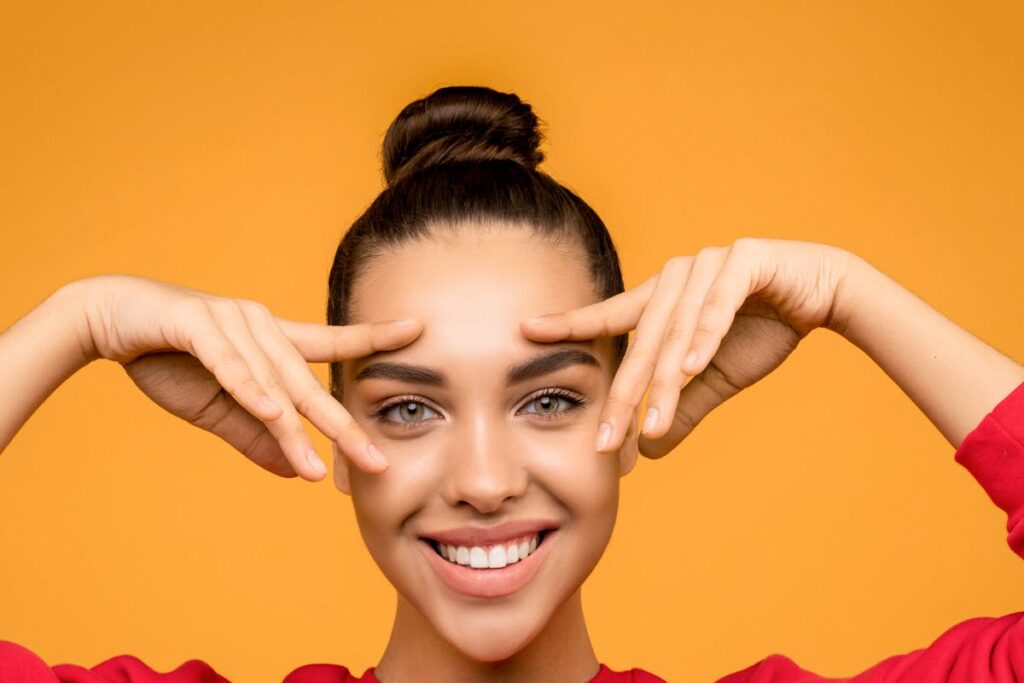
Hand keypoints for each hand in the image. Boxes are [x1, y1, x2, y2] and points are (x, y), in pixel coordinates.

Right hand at [78, 274, 422, 480]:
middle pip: (309, 382)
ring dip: (293, 428)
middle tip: (376, 462)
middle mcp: (261, 326)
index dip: (373, 338)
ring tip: (317, 467)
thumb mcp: (218, 407)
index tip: (418, 330)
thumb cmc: (169, 358)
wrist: (108, 318)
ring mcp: (230, 321)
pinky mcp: (195, 322)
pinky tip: (267, 410)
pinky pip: (227, 361)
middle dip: (342, 426)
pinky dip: (246, 386)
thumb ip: (257, 436)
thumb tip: (297, 473)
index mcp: (272, 342)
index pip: (331, 344)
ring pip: (271, 382)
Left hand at [520, 238, 853, 457]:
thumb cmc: (761, 328)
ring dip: (666, 380)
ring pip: (679, 330)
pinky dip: (708, 334)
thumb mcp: (713, 377)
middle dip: (624, 395)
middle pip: (643, 341)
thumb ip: (680, 405)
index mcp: (662, 299)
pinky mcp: (746, 261)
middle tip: (602, 441)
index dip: (571, 325)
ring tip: (651, 424)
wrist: (822, 290)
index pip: (610, 318)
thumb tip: (648, 449)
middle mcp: (677, 278)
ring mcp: (710, 265)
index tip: (525, 331)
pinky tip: (694, 364)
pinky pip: (721, 303)